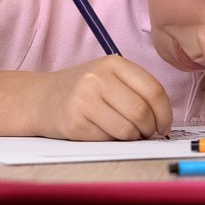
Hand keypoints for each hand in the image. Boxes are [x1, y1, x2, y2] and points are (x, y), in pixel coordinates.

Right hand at [28, 56, 173, 139]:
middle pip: (142, 111)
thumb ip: (136, 89)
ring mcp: (84, 100)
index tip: (165, 124)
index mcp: (113, 63)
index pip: (154, 90)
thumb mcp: (109, 76)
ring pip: (127, 129)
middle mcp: (98, 78)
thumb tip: (164, 117)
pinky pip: (108, 139)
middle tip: (148, 133)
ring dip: (134, 138)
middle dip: (150, 128)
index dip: (165, 112)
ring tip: (128, 134)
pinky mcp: (75, 123)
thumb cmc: (82, 90)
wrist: (40, 98)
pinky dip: (113, 141)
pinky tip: (106, 133)